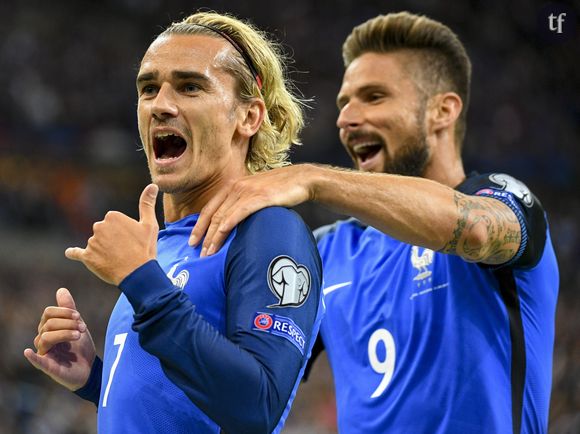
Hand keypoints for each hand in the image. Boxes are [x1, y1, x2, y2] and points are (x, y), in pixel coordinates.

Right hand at [24, 288, 95, 390]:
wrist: (89, 368)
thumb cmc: (80, 347)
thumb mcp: (77, 325)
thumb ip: (69, 309)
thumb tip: (61, 289)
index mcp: (48, 328)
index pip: (48, 313)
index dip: (64, 312)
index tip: (79, 316)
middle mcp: (43, 339)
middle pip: (48, 324)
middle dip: (68, 323)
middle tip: (83, 328)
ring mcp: (44, 353)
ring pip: (46, 337)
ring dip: (64, 333)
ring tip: (79, 335)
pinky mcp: (48, 367)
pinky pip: (37, 361)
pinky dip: (32, 356)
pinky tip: (27, 352)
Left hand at [65, 184, 159, 285]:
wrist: (138, 273)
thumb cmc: (145, 248)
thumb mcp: (150, 224)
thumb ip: (147, 203)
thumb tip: (153, 185)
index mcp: (113, 216)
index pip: (115, 223)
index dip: (124, 232)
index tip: (132, 240)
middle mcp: (99, 226)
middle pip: (104, 232)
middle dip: (112, 240)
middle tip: (126, 251)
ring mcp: (92, 242)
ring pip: (96, 244)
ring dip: (103, 250)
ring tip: (118, 260)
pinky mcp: (86, 257)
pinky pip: (76, 253)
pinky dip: (74, 253)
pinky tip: (70, 253)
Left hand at [189, 164, 313, 256]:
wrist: (301, 179)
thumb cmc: (281, 189)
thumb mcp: (256, 192)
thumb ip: (243, 203)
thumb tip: (234, 222)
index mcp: (233, 185)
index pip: (209, 208)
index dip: (199, 225)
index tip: (193, 240)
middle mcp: (236, 187)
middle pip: (212, 214)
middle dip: (203, 235)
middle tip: (197, 252)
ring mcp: (246, 192)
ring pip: (222, 217)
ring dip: (213, 237)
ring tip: (208, 253)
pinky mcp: (258, 198)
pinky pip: (237, 214)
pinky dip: (226, 228)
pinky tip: (220, 239)